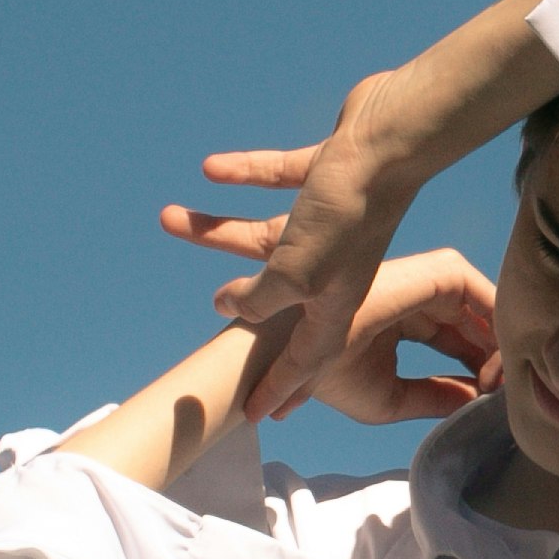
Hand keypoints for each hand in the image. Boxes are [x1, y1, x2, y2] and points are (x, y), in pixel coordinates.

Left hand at [161, 82, 415, 419]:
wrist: (390, 142)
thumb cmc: (346, 218)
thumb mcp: (296, 276)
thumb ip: (261, 298)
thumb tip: (232, 307)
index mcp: (336, 301)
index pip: (305, 358)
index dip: (280, 388)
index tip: (257, 415)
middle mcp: (333, 264)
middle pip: (277, 295)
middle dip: (239, 304)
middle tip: (214, 322)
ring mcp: (330, 220)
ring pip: (265, 232)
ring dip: (217, 226)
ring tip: (169, 217)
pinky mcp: (325, 176)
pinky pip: (277, 178)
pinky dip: (246, 173)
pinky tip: (211, 169)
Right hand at [310, 250, 501, 428]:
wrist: (293, 357)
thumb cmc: (326, 376)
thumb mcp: (390, 398)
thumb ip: (435, 398)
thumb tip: (476, 400)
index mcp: (406, 319)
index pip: (460, 340)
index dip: (482, 370)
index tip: (489, 401)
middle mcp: (419, 296)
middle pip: (478, 323)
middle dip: (498, 357)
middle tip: (506, 393)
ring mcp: (427, 282)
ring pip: (486, 308)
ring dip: (502, 344)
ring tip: (499, 384)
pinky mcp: (437, 273)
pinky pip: (486, 294)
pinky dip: (500, 326)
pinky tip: (497, 363)